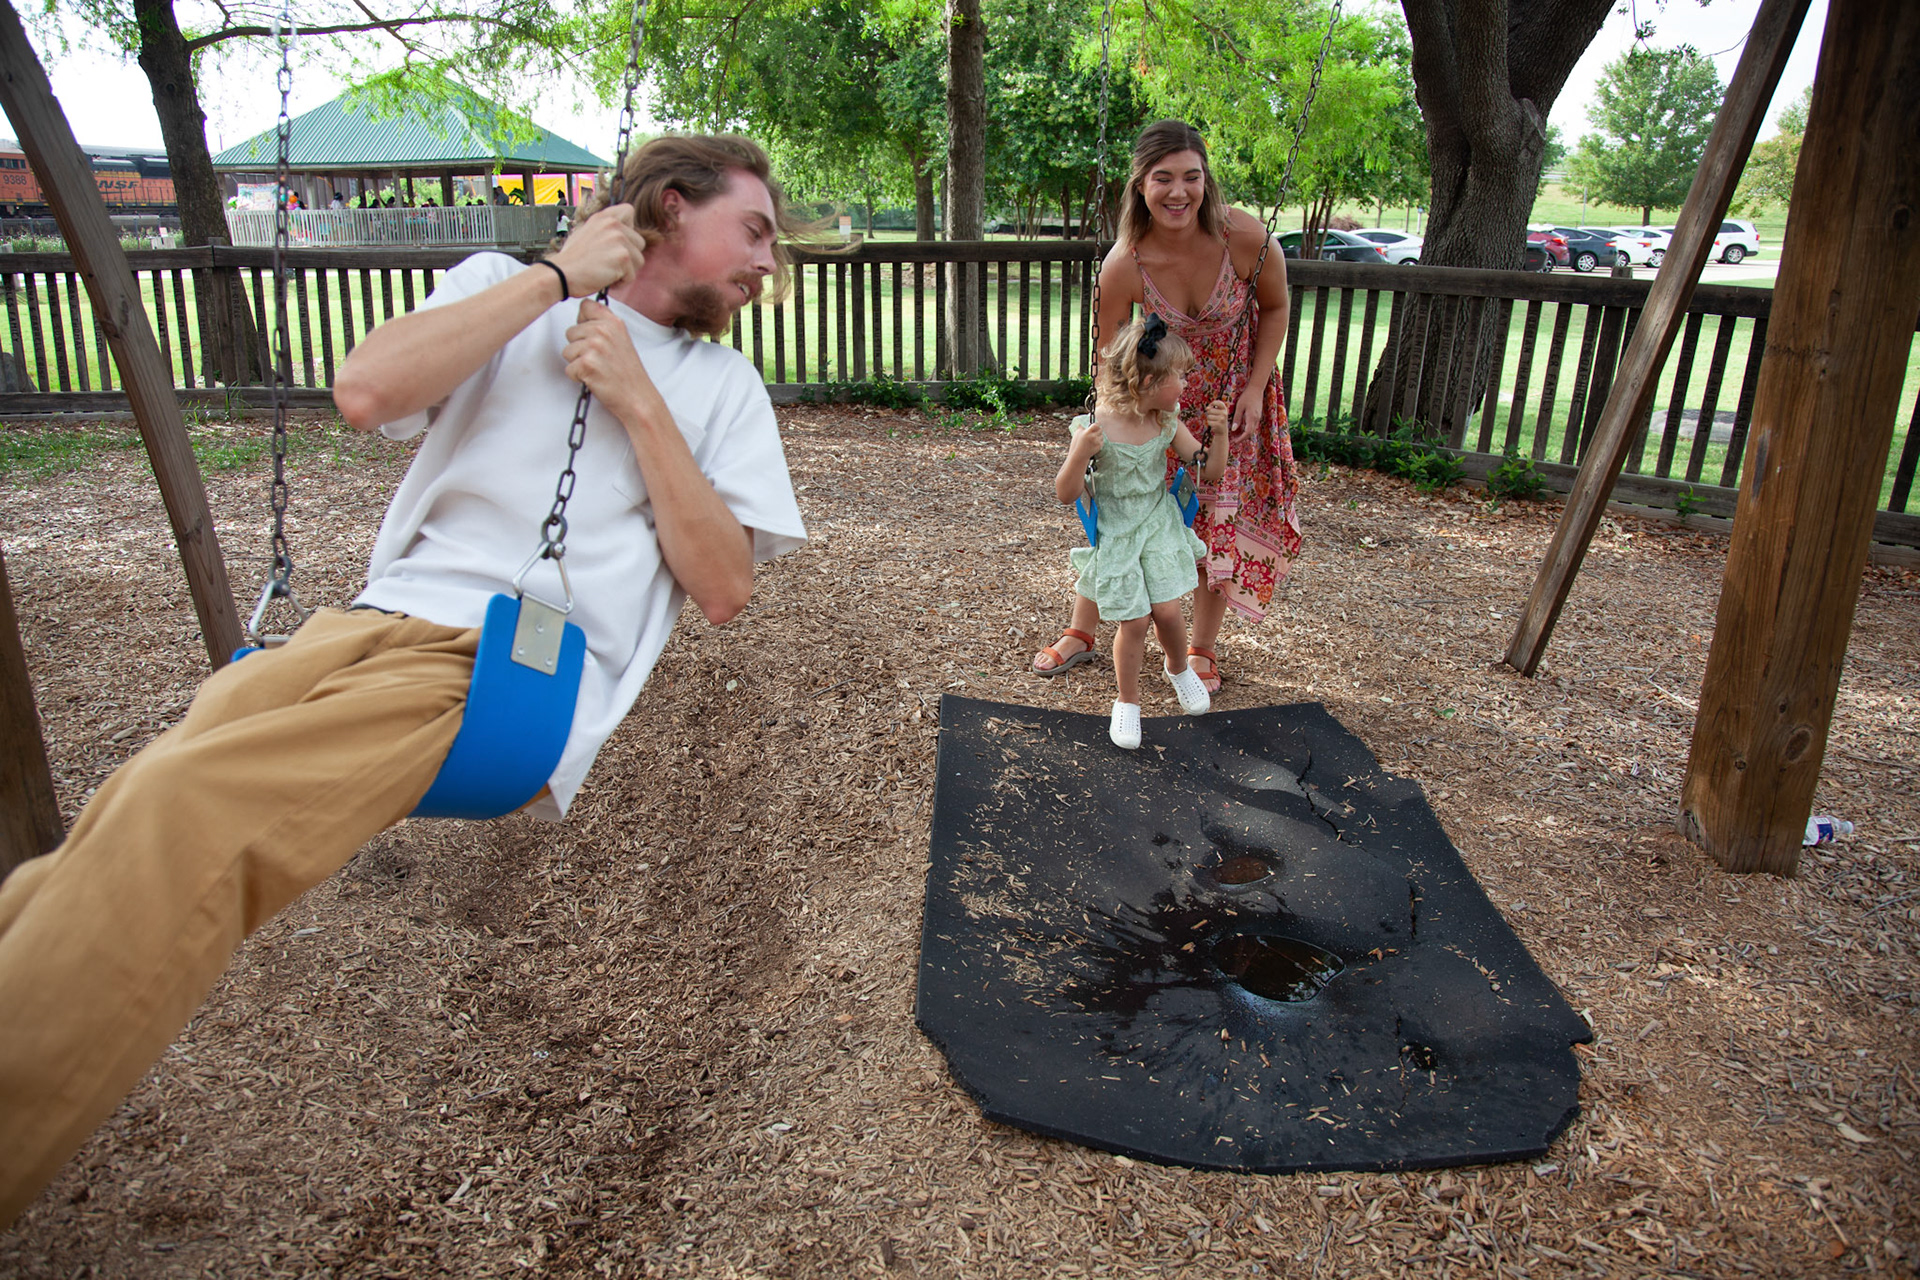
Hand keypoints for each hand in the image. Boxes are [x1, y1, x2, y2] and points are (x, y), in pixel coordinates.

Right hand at [549, 203, 648, 297]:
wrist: (560, 273)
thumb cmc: (572, 260)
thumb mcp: (586, 233)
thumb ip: (605, 231)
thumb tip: (622, 236)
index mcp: (603, 217)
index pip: (628, 211)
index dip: (628, 228)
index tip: (617, 242)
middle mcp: (613, 224)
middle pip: (639, 243)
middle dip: (628, 257)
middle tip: (608, 263)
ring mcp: (619, 239)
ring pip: (639, 261)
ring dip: (625, 272)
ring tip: (605, 272)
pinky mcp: (622, 256)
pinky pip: (632, 276)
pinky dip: (620, 282)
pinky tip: (604, 279)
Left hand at [562, 297, 651, 412]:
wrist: (638, 398)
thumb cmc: (628, 374)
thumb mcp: (621, 340)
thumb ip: (604, 326)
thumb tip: (583, 320)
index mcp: (613, 322)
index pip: (585, 306)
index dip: (583, 321)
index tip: (592, 335)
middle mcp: (603, 331)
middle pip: (571, 332)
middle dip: (579, 347)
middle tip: (599, 360)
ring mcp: (594, 346)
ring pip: (567, 351)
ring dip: (578, 363)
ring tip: (598, 369)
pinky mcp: (586, 364)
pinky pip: (569, 369)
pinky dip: (578, 377)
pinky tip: (595, 378)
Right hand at [1072, 418, 1105, 462]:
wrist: (1079, 455)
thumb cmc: (1077, 444)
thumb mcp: (1077, 434)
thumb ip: (1081, 427)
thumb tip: (1082, 422)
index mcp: (1087, 433)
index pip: (1096, 425)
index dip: (1097, 424)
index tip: (1097, 424)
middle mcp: (1093, 437)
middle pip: (1100, 429)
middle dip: (1098, 429)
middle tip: (1096, 431)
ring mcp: (1096, 442)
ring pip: (1102, 435)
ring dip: (1099, 435)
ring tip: (1094, 438)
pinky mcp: (1099, 446)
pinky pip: (1102, 441)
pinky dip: (1099, 441)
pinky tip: (1094, 442)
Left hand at [1205, 399, 1229, 437]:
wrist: (1222, 431)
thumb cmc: (1218, 419)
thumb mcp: (1217, 412)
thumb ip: (1212, 408)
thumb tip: (1207, 408)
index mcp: (1224, 409)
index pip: (1219, 402)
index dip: (1213, 403)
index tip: (1211, 406)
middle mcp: (1224, 413)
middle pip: (1210, 410)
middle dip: (1209, 413)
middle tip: (1214, 417)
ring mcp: (1221, 419)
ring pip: (1209, 416)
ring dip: (1209, 419)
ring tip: (1214, 421)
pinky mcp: (1218, 424)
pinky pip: (1208, 422)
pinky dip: (1209, 423)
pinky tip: (1213, 425)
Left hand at [1231, 380, 1265, 438]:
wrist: (1256, 389)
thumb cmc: (1247, 396)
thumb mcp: (1240, 406)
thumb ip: (1237, 418)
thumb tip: (1233, 429)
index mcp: (1252, 418)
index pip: (1247, 433)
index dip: (1241, 439)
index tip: (1235, 441)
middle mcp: (1256, 419)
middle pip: (1250, 433)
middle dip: (1242, 439)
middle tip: (1234, 441)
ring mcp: (1258, 418)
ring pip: (1252, 430)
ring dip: (1244, 435)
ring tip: (1236, 437)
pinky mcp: (1257, 416)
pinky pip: (1252, 426)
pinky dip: (1247, 430)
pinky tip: (1240, 429)